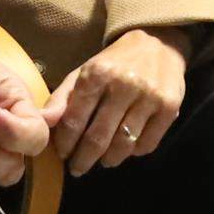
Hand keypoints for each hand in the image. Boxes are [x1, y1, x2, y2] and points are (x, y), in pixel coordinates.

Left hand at [43, 27, 188, 173]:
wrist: (158, 44)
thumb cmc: (113, 64)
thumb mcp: (83, 73)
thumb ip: (61, 98)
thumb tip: (43, 122)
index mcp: (97, 74)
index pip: (74, 121)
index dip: (65, 143)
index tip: (63, 154)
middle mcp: (123, 85)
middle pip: (98, 138)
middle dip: (84, 159)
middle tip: (78, 168)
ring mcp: (149, 97)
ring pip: (123, 145)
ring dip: (109, 159)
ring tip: (103, 161)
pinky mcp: (170, 108)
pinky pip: (147, 144)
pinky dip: (134, 153)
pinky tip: (126, 149)